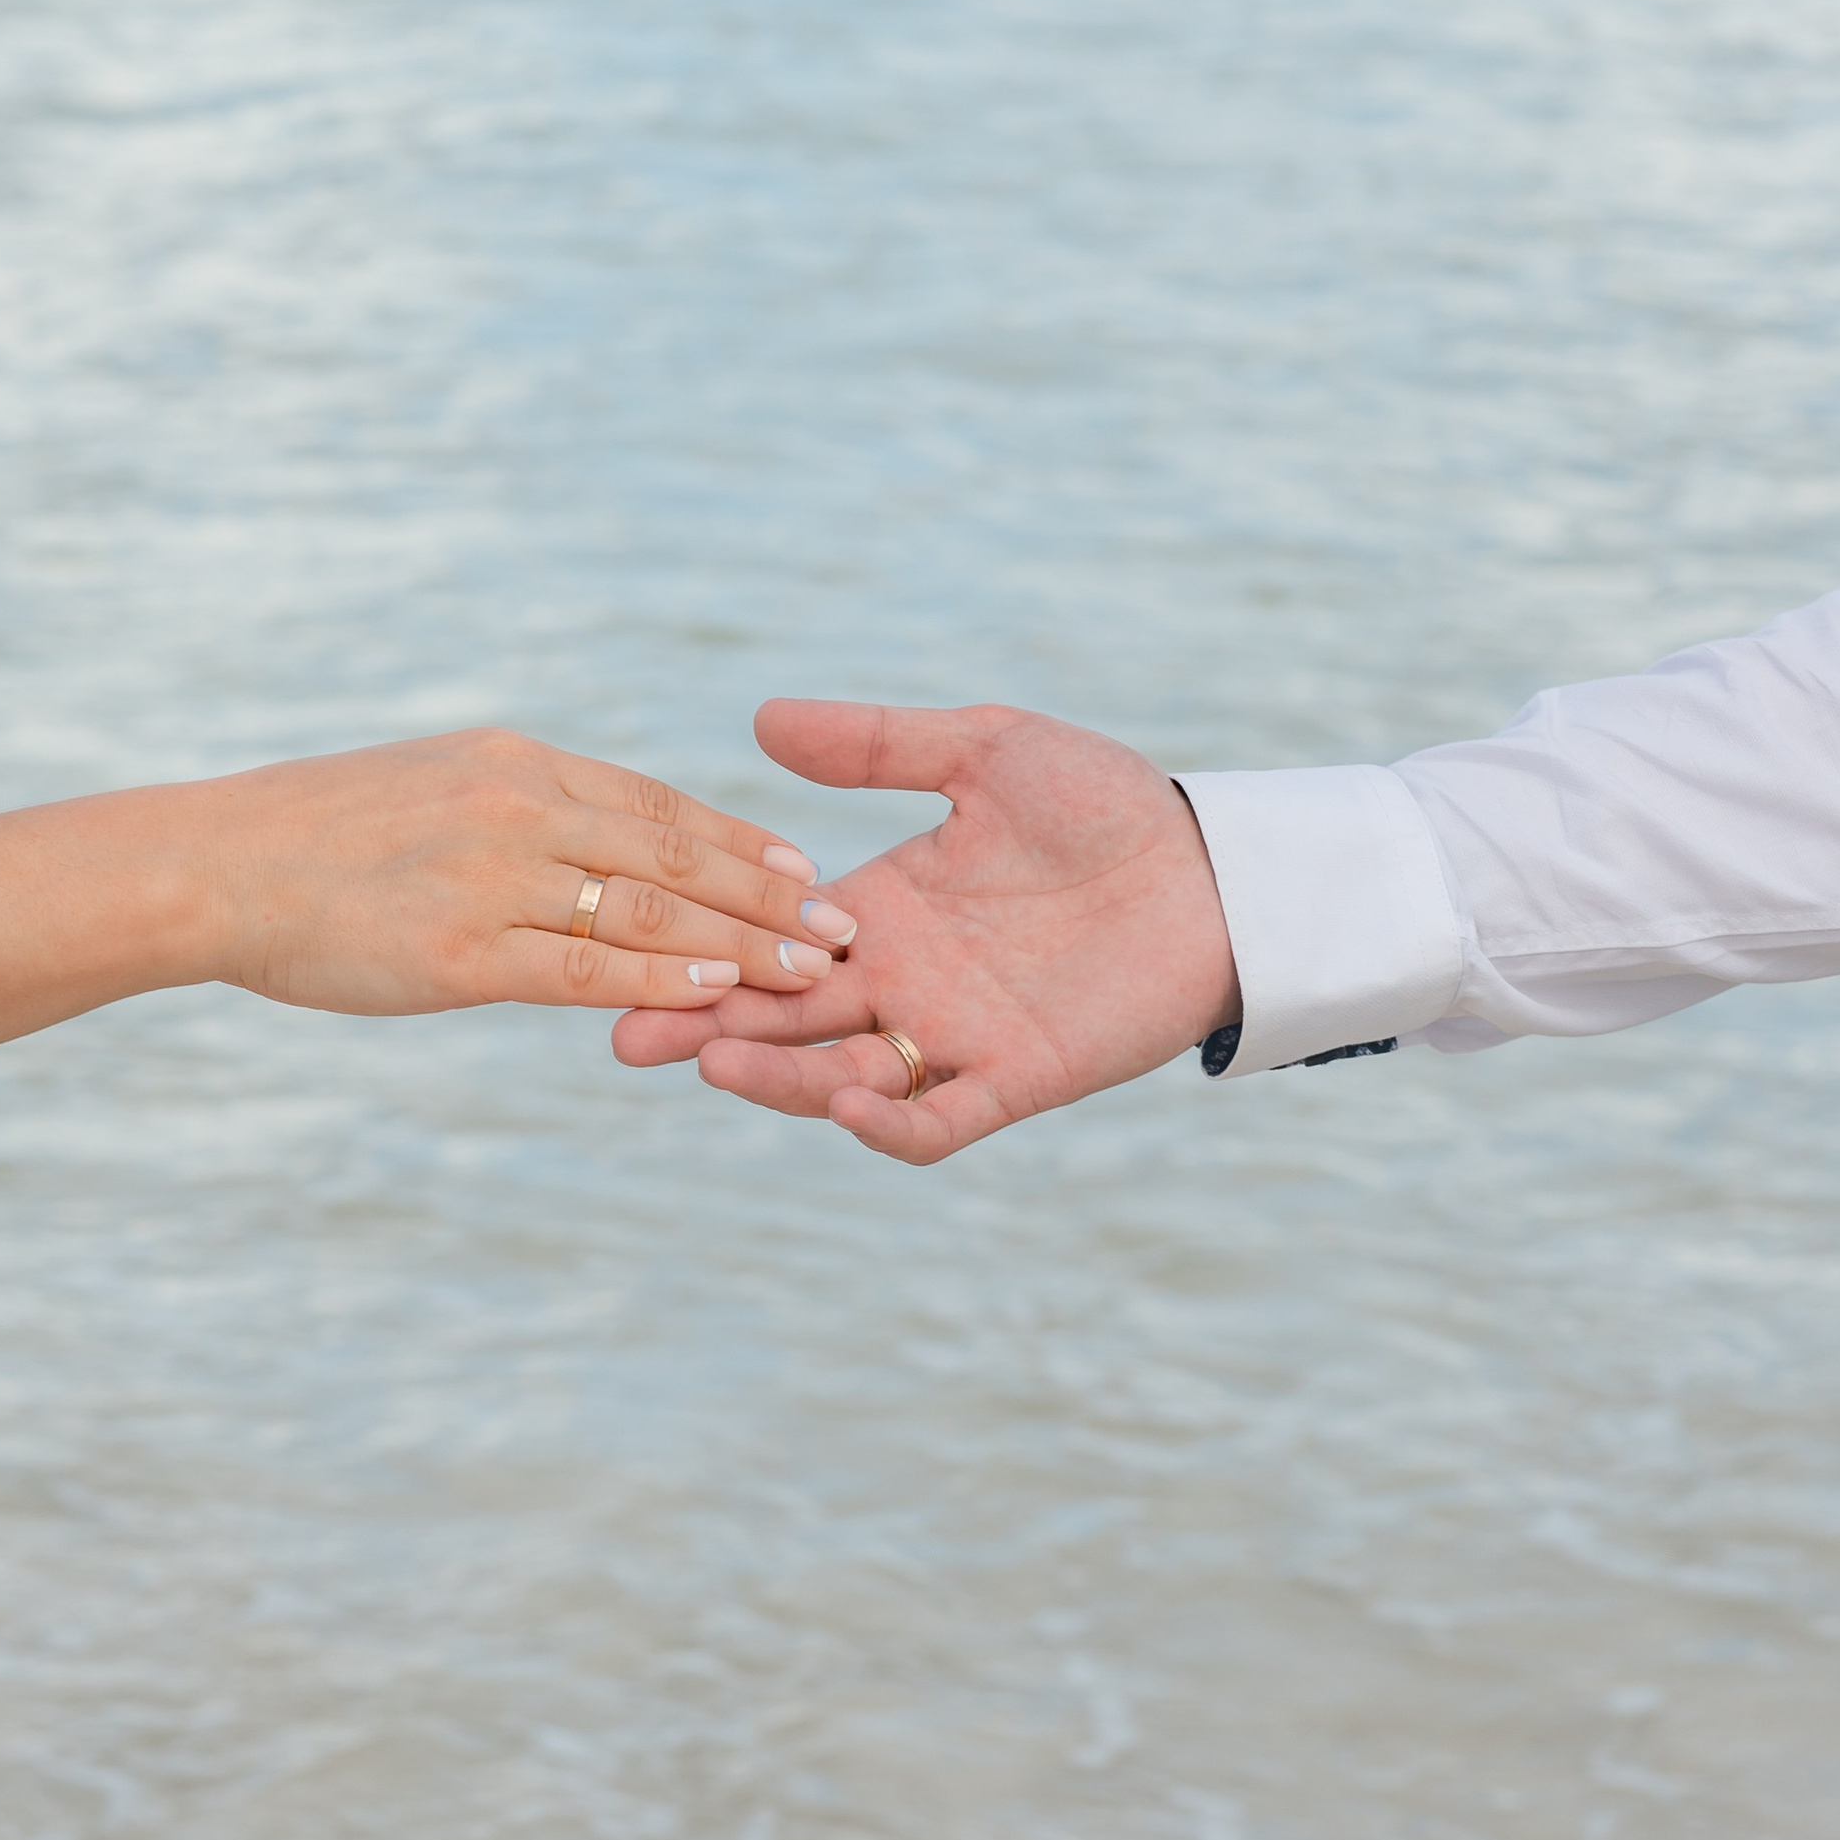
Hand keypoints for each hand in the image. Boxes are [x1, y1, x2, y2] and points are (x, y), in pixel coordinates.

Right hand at [209, 728, 847, 1019]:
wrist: (219, 864)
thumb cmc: (317, 836)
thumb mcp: (434, 787)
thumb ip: (516, 812)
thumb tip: (584, 843)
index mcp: (515, 762)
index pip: (654, 801)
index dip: (738, 838)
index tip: (803, 866)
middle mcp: (517, 807)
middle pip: (674, 851)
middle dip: (769, 893)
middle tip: (844, 924)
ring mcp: (491, 878)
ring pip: (648, 909)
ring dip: (742, 940)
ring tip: (813, 968)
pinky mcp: (461, 953)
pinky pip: (584, 966)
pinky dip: (661, 977)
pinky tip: (719, 990)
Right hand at [608, 700, 1240, 1161]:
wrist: (1215, 867)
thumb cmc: (1105, 804)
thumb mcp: (982, 750)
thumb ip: (878, 744)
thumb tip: (763, 717)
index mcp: (882, 908)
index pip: (769, 939)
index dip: (704, 949)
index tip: (629, 946)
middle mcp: (903, 981)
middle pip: (781, 1019)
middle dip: (703, 1026)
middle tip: (625, 1034)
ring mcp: (954, 1036)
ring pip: (839, 1076)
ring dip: (776, 1079)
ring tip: (713, 1062)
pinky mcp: (1016, 1078)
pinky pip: (937, 1121)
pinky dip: (888, 1123)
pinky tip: (843, 1101)